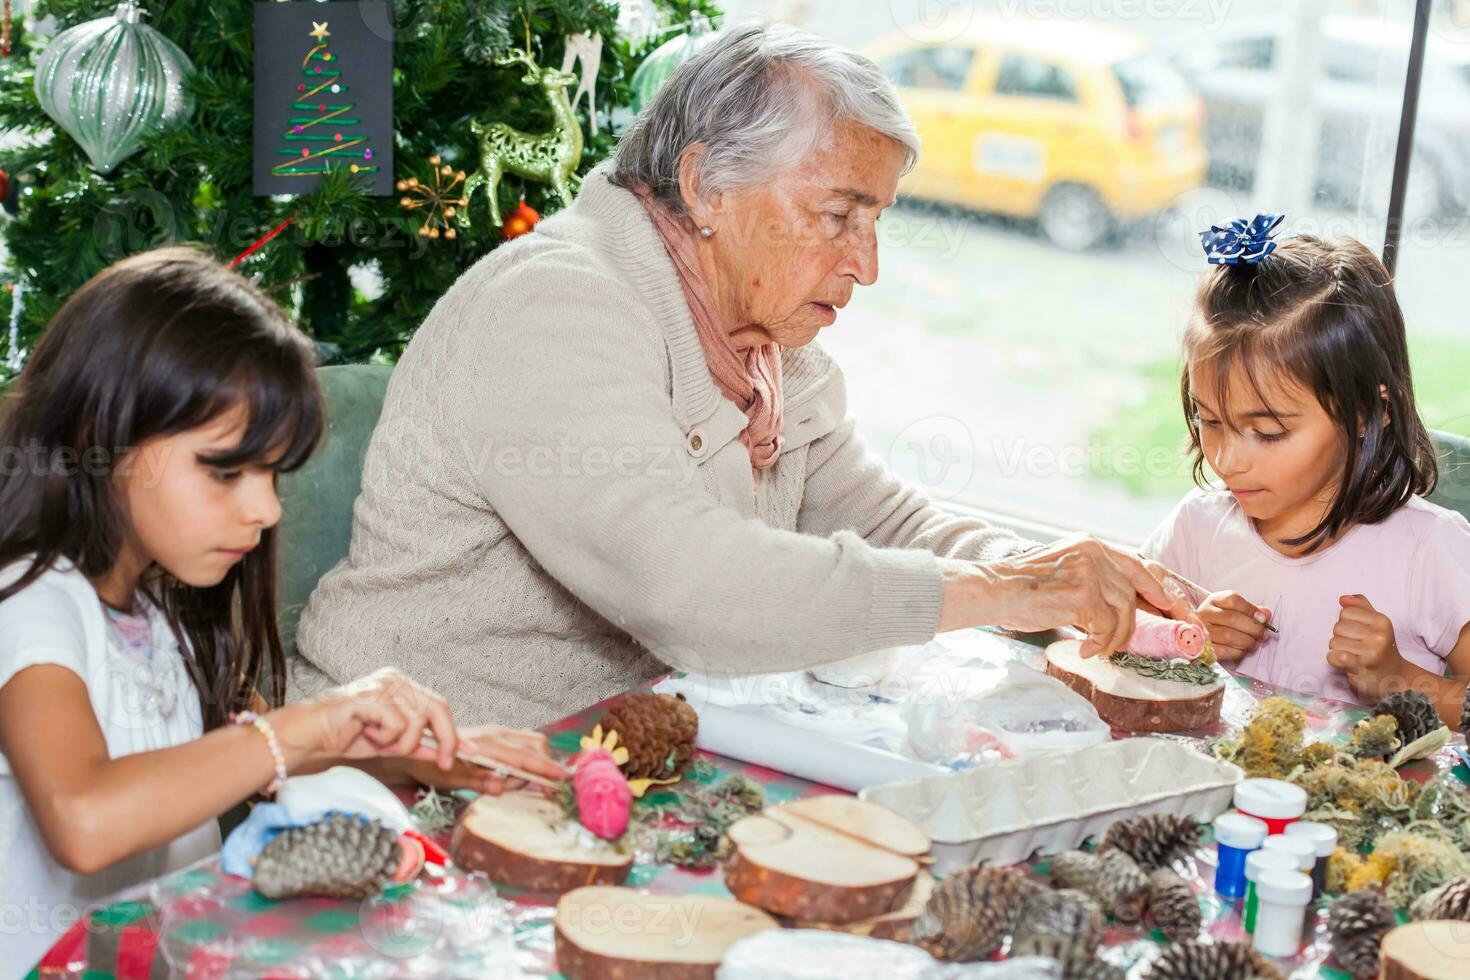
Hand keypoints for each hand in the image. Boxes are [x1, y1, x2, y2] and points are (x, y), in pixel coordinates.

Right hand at [277, 668, 459, 770]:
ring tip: (378, 741)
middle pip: (439, 708)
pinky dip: (384, 738)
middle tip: (442, 763)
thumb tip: (444, 753)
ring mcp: (384, 684)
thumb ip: (417, 745)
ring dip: (401, 744)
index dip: (454, 732)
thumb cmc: (345, 736)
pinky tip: (366, 732)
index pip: (440, 706)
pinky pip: (397, 724)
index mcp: (402, 686)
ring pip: (417, 722)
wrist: (309, 735)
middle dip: (446, 740)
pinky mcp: (372, 694)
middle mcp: (396, 680)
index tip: (468, 753)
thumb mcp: (390, 745)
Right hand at [948, 535, 1202, 657]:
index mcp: (1090, 545)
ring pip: (1125, 612)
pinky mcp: (1082, 595)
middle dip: (1144, 619)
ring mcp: (1089, 572)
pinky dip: (1101, 643)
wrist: (992, 590)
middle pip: (1135, 590)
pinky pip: (1107, 626)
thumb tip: (1122, 608)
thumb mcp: (1063, 571)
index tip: (1172, 605)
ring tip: (1098, 648)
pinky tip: (1086, 649)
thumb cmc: (1021, 589)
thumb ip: (1092, 579)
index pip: (1137, 563)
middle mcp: (1094, 553)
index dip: (1158, 586)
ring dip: (1116, 637)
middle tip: (1139, 640)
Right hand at [1198, 591, 1272, 662]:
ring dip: (1247, 641)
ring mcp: (1201, 631)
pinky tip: (1242, 650)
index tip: (1263, 618)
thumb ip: (1251, 610)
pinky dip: (1239, 652)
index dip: (1251, 609)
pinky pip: (1225, 651)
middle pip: (1231, 618)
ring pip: (1229, 636)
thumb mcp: (1235, 610)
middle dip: (1253, 628)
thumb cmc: (1223, 621)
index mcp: (1214, 600)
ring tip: (1253, 643)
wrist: (1202, 636)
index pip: (1233, 600)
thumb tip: (1266, 614)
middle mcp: (1204, 614)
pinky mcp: (1204, 648)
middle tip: (1263, 634)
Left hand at [1328, 594, 1406, 700]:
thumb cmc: (1381, 648)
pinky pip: (1335, 656)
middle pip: (1338, 627)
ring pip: (1334, 642)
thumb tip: (1342, 599)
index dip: (1346, 622)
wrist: (1395, 678)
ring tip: (1354, 655)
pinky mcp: (1362, 667)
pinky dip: (1335, 660)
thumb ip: (1361, 607)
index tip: (1358, 633)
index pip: (1346, 612)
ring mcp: (1371, 652)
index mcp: (1382, 621)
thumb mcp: (1377, 624)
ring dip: (1339, 650)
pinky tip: (1347, 663)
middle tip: (1356, 647)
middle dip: (1342, 637)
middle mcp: (1379, 635)